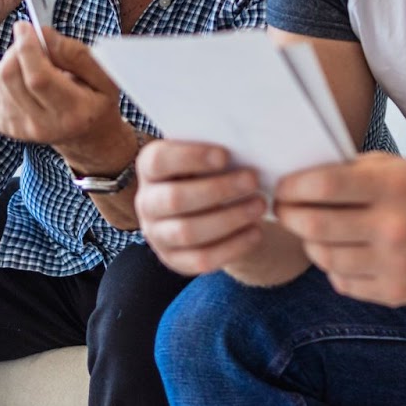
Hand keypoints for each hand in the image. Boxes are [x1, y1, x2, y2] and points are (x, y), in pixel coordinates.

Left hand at [0, 24, 128, 171]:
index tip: (25, 27)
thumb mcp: (105, 76)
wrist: (86, 136)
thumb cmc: (96, 101)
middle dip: (17, 49)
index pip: (38, 78)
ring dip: (13, 60)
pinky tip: (25, 76)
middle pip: (12, 77)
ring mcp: (22, 129)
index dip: (27, 48)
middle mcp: (44, 125)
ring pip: (1, 80)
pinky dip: (8, 74)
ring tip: (34, 60)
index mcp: (73, 112)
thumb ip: (76, 53)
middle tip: (32, 40)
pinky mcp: (6, 126)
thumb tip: (43, 34)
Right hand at [135, 140, 267, 275]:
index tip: (225, 156)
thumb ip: (214, 151)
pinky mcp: (175, 260)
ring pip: (188, 232)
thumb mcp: (207, 158)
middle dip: (218, 189)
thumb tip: (243, 144)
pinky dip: (233, 246)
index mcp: (149, 169)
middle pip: (175, 199)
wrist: (212, 210)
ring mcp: (157, 235)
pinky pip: (201, 259)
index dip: (190, 157)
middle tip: (252, 180)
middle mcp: (146, 202)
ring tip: (259, 205)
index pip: (158, 160)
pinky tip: (255, 232)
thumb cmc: (211, 172)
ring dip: (229, 218)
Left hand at [273, 154, 405, 306]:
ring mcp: (396, 264)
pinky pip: (343, 282)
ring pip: (324, 257)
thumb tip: (295, 179)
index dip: (293, 186)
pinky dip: (334, 268)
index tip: (281, 187)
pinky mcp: (396, 292)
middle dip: (289, 216)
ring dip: (310, 243)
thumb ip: (348, 171)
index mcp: (393, 186)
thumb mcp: (393, 167)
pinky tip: (342, 253)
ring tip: (312, 231)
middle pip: (315, 225)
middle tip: (283, 210)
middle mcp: (394, 226)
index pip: (325, 185)